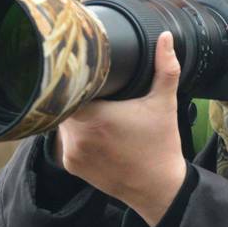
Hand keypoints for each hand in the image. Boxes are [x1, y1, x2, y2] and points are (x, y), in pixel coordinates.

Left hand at [54, 0, 187, 225]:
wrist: (157, 188)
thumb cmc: (161, 145)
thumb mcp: (165, 103)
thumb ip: (165, 68)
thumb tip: (165, 37)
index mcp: (95, 116)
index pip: (68, 87)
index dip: (73, 77)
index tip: (85, 70)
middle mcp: (77, 136)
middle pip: (63, 103)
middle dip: (75, 94)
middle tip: (93, 86)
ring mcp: (71, 152)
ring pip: (61, 121)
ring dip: (73, 113)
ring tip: (95, 108)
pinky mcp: (71, 165)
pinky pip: (64, 139)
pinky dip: (75, 133)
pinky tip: (94, 130)